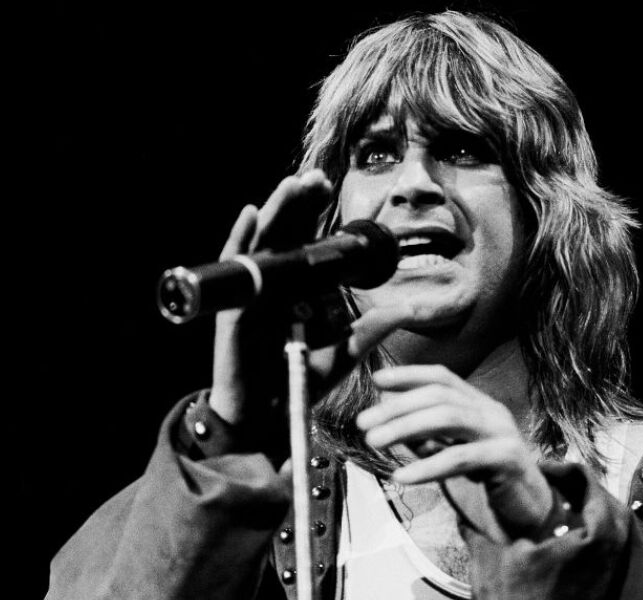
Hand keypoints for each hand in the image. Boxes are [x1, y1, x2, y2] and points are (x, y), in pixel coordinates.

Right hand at [209, 170, 411, 437]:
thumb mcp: (342, 354)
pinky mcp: (234, 311)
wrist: (268, 418)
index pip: (304, 241)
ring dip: (277, 212)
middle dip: (299, 203)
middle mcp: (272, 286)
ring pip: (264, 244)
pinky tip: (249, 214)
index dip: (314, 213)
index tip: (331, 188)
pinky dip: (239, 241)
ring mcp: (252, 296)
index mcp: (295, 289)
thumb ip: (370, 331)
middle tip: (318, 179)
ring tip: (293, 185)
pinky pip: (235, 272)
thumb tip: (408, 310)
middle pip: (285, 234)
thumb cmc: (298, 383)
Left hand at [356, 365, 553, 536]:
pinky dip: (427, 465)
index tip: (376, 380)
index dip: (409, 375)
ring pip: (449, 418)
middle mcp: (491, 411)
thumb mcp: (450, 452)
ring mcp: (502, 432)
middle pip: (440, 397)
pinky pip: (460, 457)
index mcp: (479, 404)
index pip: (442, 378)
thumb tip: (386, 421)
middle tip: (364, 422)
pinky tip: (402, 476)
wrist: (532, 511)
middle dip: (397, 406)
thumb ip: (425, 437)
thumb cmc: (487, 480)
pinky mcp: (507, 459)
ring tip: (374, 441)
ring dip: (406, 427)